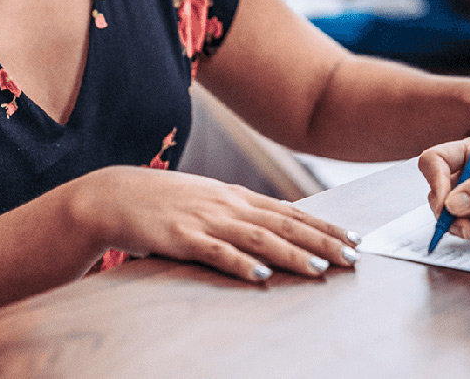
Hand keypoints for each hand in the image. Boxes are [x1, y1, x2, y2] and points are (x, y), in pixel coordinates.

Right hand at [84, 166, 359, 281]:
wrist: (115, 195)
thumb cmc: (165, 202)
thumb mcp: (209, 200)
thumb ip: (240, 212)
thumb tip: (277, 226)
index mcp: (238, 196)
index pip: (293, 212)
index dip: (325, 226)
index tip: (354, 238)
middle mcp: (229, 204)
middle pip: (285, 224)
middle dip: (322, 241)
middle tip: (352, 257)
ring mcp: (206, 219)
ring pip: (259, 238)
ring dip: (292, 254)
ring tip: (319, 269)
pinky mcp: (183, 237)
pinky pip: (217, 253)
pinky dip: (241, 264)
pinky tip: (261, 275)